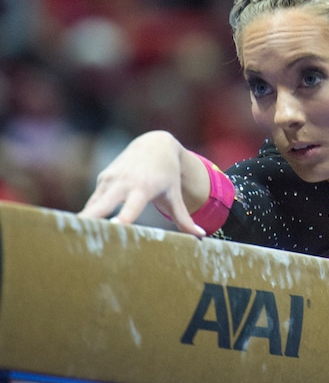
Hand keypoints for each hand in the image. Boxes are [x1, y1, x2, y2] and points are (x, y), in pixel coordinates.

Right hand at [78, 131, 208, 236]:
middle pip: (102, 206)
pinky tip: (80, 228)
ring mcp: (110, 180)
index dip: (121, 220)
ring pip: (93, 205)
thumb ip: (184, 218)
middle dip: (89, 221)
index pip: (130, 208)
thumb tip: (201, 236)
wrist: (156, 144)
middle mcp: (124, 183)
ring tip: (73, 239)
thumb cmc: (168, 174)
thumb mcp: (175, 194)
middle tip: (77, 239)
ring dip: (83, 221)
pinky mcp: (103, 179)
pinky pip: (94, 202)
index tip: (112, 230)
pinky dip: (88, 214)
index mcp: (143, 189)